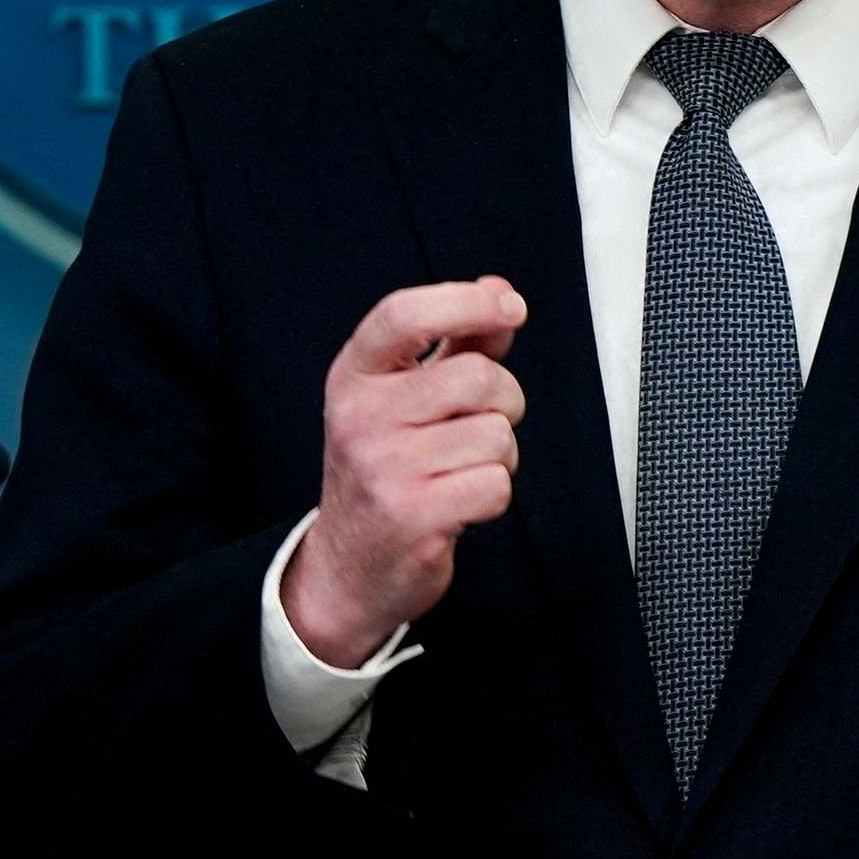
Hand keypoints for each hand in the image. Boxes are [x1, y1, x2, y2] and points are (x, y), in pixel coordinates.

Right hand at [281, 277, 529, 668]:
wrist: (350, 566)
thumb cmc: (383, 471)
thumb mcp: (402, 398)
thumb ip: (454, 343)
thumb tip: (498, 292)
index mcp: (354, 377)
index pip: (404, 315)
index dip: (466, 301)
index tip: (509, 306)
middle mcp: (360, 417)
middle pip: (477, 377)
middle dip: (504, 400)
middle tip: (482, 423)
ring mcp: (383, 468)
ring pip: (496, 434)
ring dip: (499, 455)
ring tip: (461, 469)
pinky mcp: (413, 517)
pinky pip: (496, 484)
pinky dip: (493, 493)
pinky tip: (460, 500)